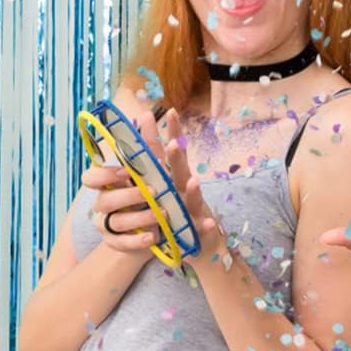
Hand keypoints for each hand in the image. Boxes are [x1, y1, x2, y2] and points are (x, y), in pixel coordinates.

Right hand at [84, 113, 168, 252]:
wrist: (155, 226)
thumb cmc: (151, 191)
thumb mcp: (153, 169)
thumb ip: (147, 146)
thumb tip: (145, 114)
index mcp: (108, 184)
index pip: (91, 177)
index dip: (105, 175)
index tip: (125, 172)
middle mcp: (104, 204)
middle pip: (105, 201)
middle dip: (129, 196)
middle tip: (152, 192)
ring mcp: (108, 226)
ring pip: (116, 223)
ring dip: (139, 218)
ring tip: (161, 216)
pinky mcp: (118, 244)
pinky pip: (124, 245)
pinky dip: (138, 241)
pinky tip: (153, 238)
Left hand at [156, 109, 220, 245]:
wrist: (194, 238)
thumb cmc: (174, 206)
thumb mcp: (160, 180)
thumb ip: (151, 156)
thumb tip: (140, 124)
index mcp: (170, 175)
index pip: (166, 152)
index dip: (168, 133)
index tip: (165, 112)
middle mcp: (182, 187)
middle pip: (179, 169)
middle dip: (176, 157)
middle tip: (172, 143)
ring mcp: (192, 207)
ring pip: (192, 197)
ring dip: (194, 190)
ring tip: (193, 182)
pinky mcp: (196, 227)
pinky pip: (201, 226)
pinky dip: (205, 225)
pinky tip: (209, 222)